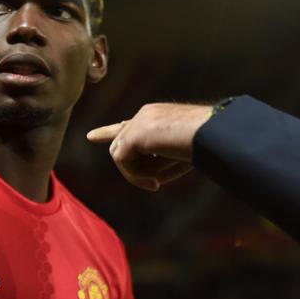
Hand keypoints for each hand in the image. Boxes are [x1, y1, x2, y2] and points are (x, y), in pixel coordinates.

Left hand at [87, 103, 211, 190]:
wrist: (209, 131)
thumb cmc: (206, 143)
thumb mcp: (184, 153)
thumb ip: (162, 161)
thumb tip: (150, 178)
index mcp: (157, 116)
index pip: (128, 125)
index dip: (108, 132)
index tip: (90, 137)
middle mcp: (144, 115)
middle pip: (126, 150)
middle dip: (138, 171)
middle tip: (157, 183)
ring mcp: (137, 123)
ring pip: (122, 158)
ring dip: (140, 174)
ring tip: (159, 181)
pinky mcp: (132, 134)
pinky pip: (122, 163)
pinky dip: (136, 177)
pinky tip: (155, 182)